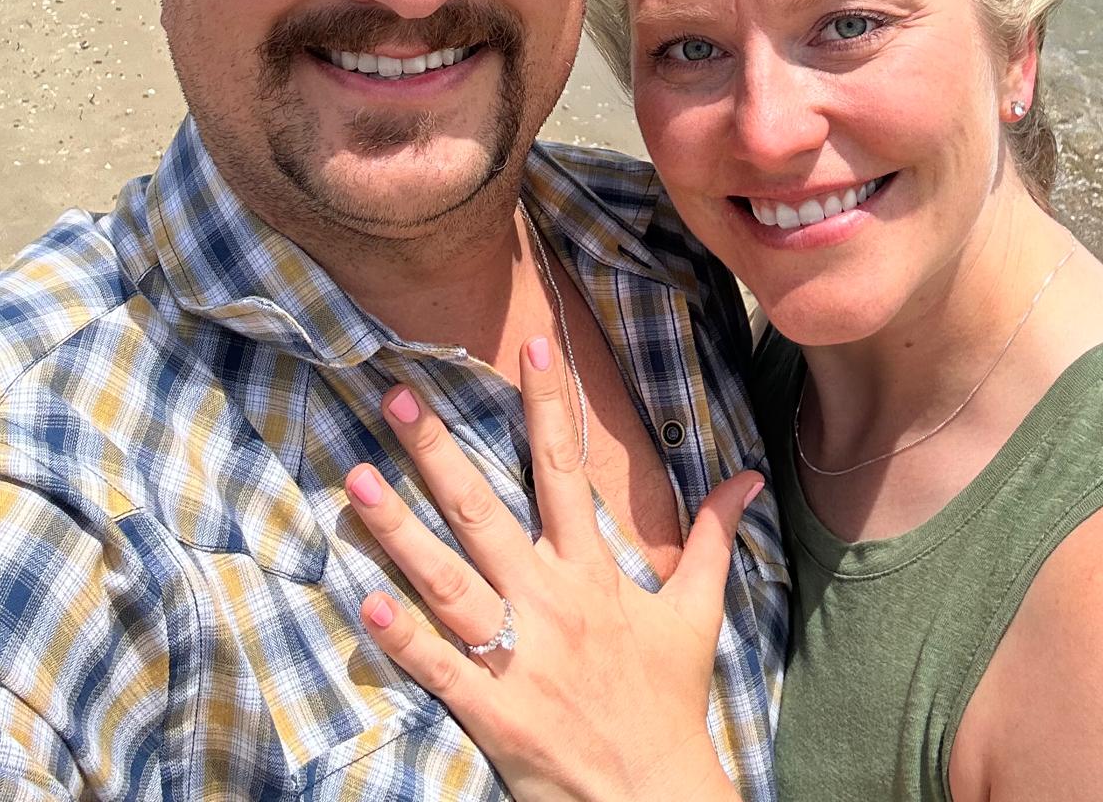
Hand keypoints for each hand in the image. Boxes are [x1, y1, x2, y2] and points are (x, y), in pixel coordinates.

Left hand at [345, 334, 759, 801]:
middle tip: (397, 397)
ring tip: (355, 482)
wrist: (654, 798)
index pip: (567, 471)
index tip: (530, 345)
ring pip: (448, 581)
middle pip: (485, 513)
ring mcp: (518, 656)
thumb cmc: (668, 702)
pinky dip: (403, 639)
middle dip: (438, 453)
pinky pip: (440, 668)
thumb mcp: (696, 613)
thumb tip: (748, 478)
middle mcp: (551, 602)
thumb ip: (710, 538)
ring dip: (398, 533)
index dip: (549, 405)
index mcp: (593, 573)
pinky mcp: (494, 711)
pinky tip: (365, 604)